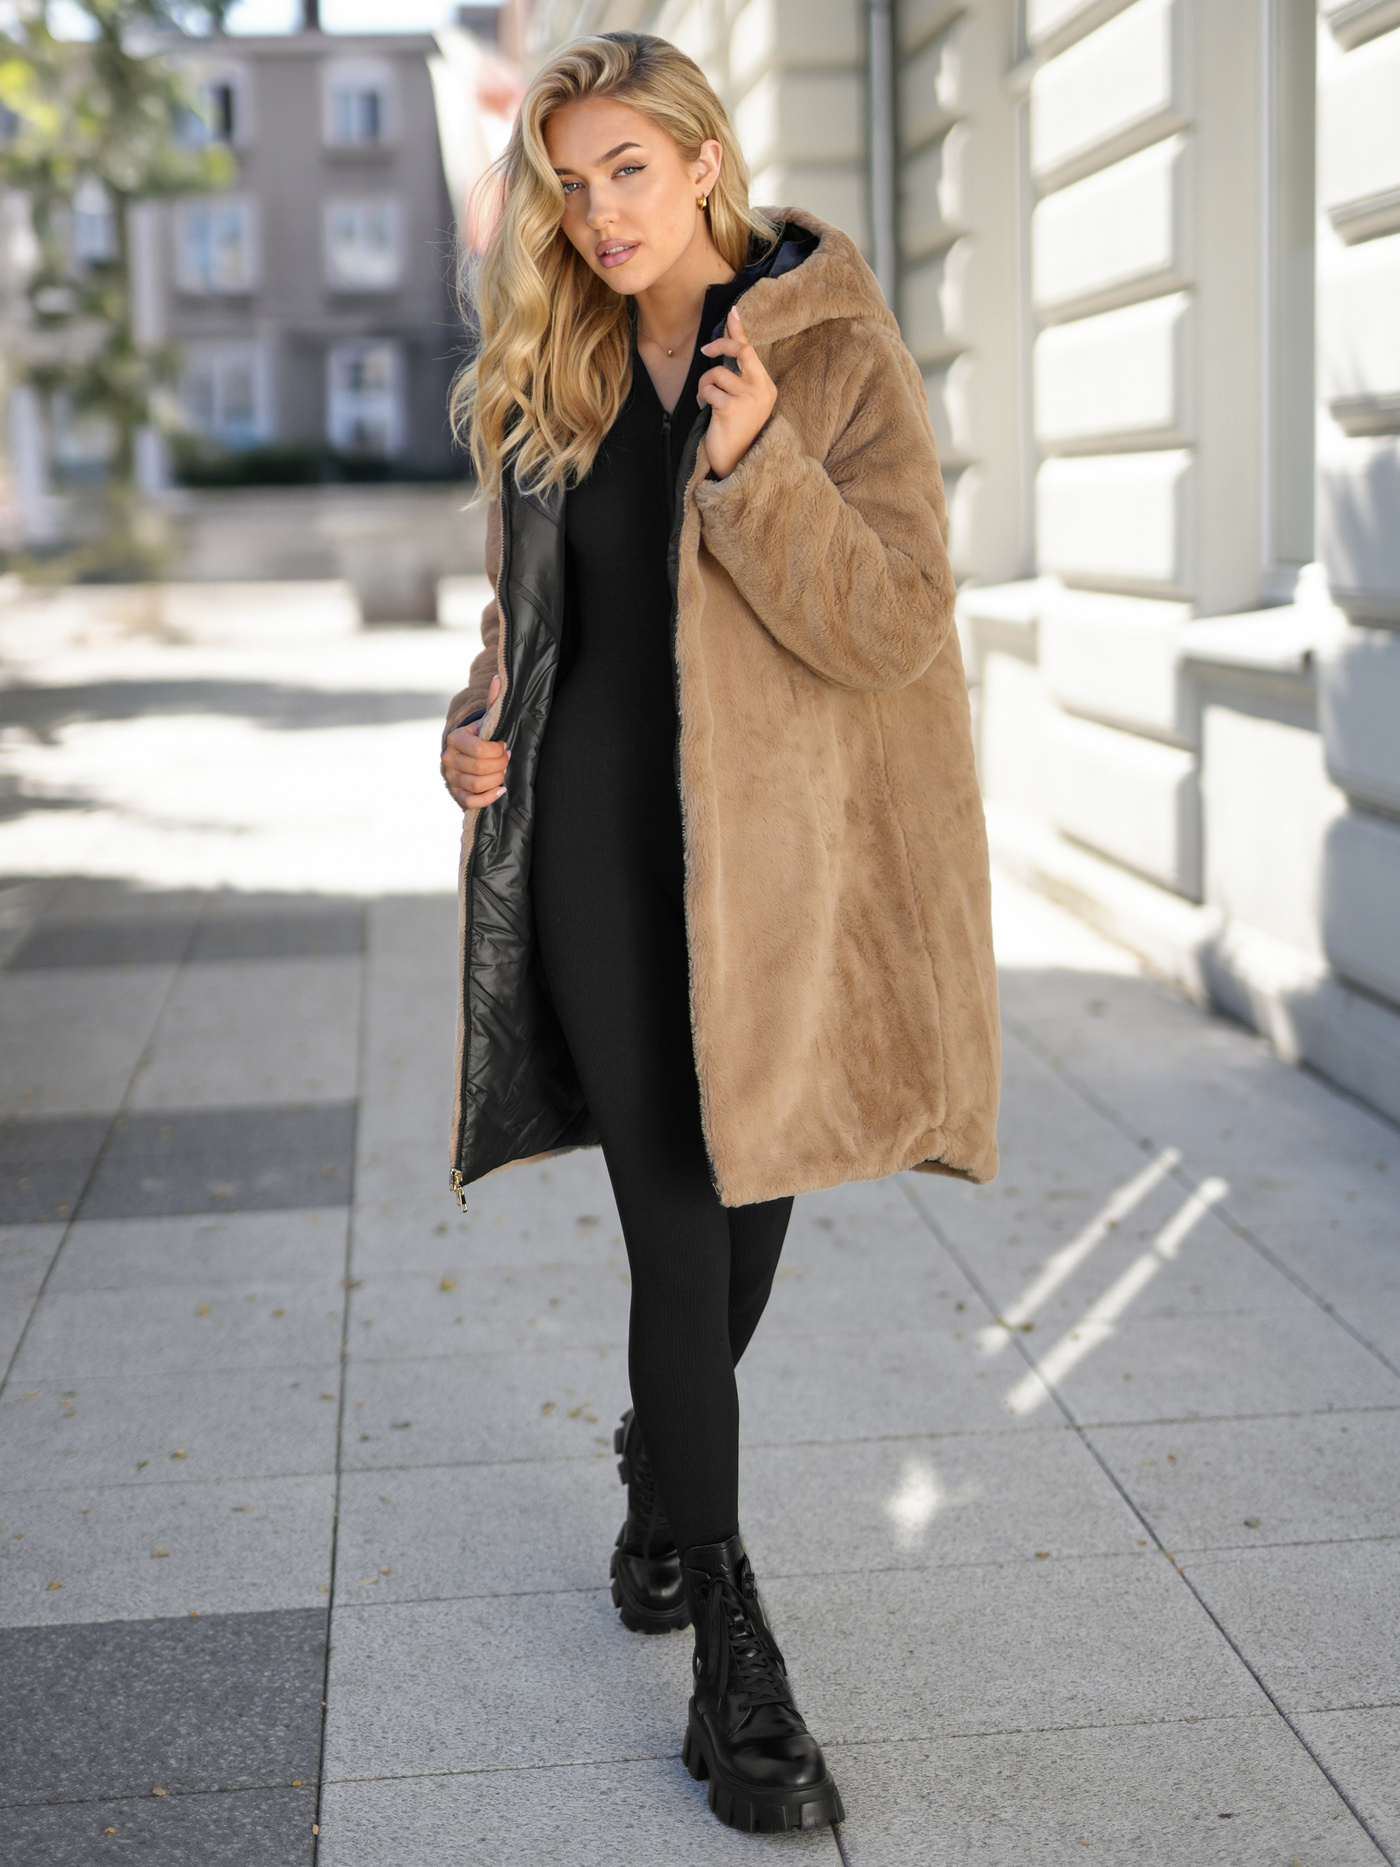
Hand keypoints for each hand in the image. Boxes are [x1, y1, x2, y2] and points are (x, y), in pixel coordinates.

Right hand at [441, 674, 508, 810]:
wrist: (467, 751)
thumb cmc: (482, 734)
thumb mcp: (487, 718)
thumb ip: (494, 702)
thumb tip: (499, 679)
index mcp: (456, 738)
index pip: (479, 749)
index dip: (497, 751)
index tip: (505, 746)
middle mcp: (449, 758)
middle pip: (478, 768)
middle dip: (500, 765)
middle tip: (507, 759)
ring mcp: (451, 777)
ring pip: (475, 785)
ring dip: (496, 779)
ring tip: (503, 772)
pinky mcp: (456, 793)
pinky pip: (470, 801)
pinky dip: (488, 798)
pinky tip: (500, 790)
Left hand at [697, 307, 776, 479]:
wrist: (737, 463)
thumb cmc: (737, 432)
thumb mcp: (744, 401)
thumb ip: (740, 378)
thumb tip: (726, 351)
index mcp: (766, 387)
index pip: (751, 351)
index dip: (739, 330)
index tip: (732, 311)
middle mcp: (761, 389)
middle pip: (741, 350)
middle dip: (721, 344)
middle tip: (705, 350)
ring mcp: (748, 398)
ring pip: (717, 373)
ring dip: (706, 385)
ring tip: (708, 401)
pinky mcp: (731, 407)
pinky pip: (709, 389)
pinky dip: (703, 397)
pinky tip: (707, 410)